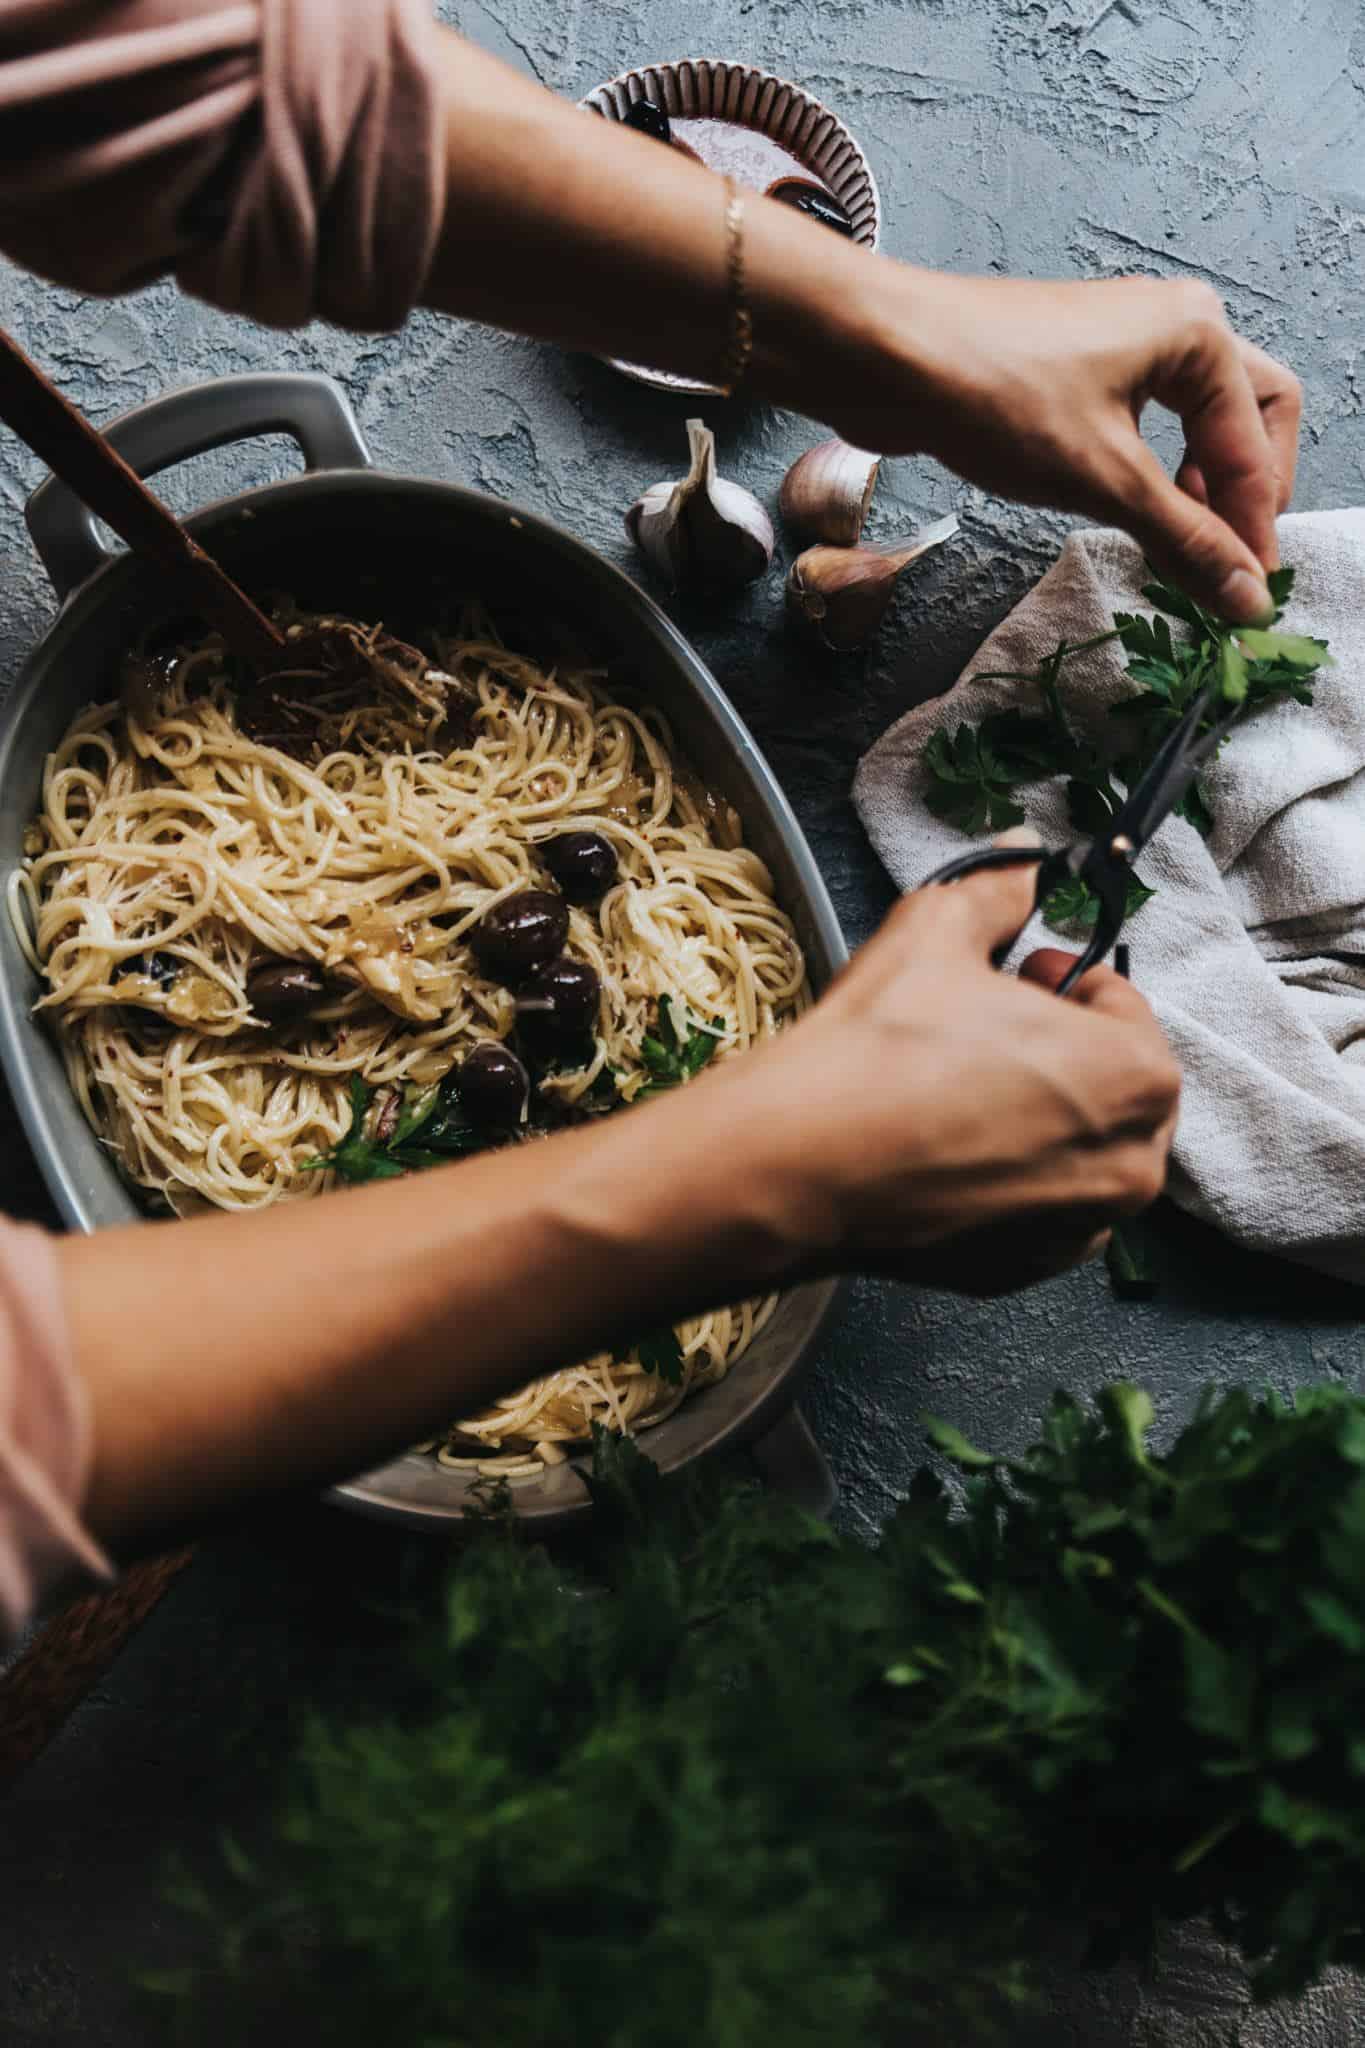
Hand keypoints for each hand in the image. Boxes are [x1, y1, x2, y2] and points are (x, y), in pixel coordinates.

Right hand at [753, 849, 1179, 1294]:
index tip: (1017, 975)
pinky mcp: (1023, 1270)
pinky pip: (1039, 1209)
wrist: (796, 1164)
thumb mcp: (936, 932)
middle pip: (1114, 1086)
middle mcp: (1129, 1164)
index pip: (1125, 1007)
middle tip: (985, 1027)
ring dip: (1038, 1113)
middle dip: (1061, 1049)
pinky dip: (1007, 1176)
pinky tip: (942, 1146)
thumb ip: (997, 889)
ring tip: (958, 1087)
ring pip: (1079, 1151)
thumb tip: (1021, 855)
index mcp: (1136, 1076)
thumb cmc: (878, 1050)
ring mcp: (1077, 1228)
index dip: (1064, 980)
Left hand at [832, 269, 1300, 624]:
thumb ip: (1184, 537)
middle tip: (1222, 566)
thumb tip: (1245, 596)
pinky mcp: (1075, 369)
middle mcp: (1170, 325)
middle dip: (1240, 495)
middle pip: (1244, 419)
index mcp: (1196, 334)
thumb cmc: (995, 395)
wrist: (887, 357)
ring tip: (1178, 550)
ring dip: (1196, 489)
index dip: (1255, 523)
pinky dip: (1150, 477)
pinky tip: (1131, 517)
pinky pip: (1142, 427)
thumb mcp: (1105, 479)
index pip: (1257, 442)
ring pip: (1193, 423)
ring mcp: (1121, 344)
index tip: (1246, 594)